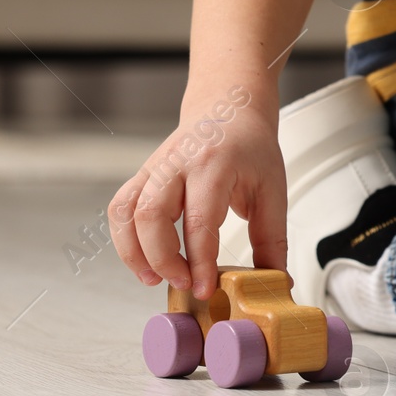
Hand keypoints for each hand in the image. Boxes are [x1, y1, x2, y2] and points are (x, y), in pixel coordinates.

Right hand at [108, 88, 286, 301]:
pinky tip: (143, 259)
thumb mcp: (273, 189)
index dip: (199, 261)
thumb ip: (272, 238)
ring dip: (134, 252)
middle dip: (162, 259)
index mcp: (214, 164)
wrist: (228, 108)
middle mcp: (178, 162)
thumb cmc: (249, 145)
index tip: (205, 288)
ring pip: (126, 211)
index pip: (199, 220)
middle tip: (184, 284)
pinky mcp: (142, 175)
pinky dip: (124, 239)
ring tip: (154, 278)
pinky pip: (119, 208)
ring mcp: (154, 167)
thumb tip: (276, 280)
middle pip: (151, 215)